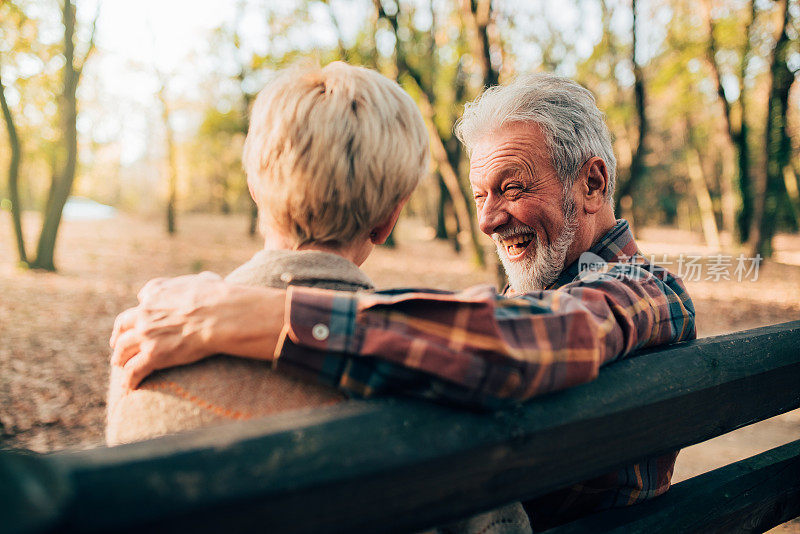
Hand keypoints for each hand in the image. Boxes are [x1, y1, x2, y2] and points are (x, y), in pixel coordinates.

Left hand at [110, 271, 284, 389]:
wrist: (220, 316)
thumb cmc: (218, 298)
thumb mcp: (201, 280)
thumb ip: (191, 283)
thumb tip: (195, 282)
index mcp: (157, 293)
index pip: (141, 301)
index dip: (139, 312)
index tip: (139, 320)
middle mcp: (145, 313)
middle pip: (123, 326)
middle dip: (119, 336)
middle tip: (118, 345)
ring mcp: (147, 335)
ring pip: (123, 349)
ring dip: (120, 358)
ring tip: (120, 366)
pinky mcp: (153, 355)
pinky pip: (133, 370)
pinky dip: (129, 380)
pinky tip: (129, 386)